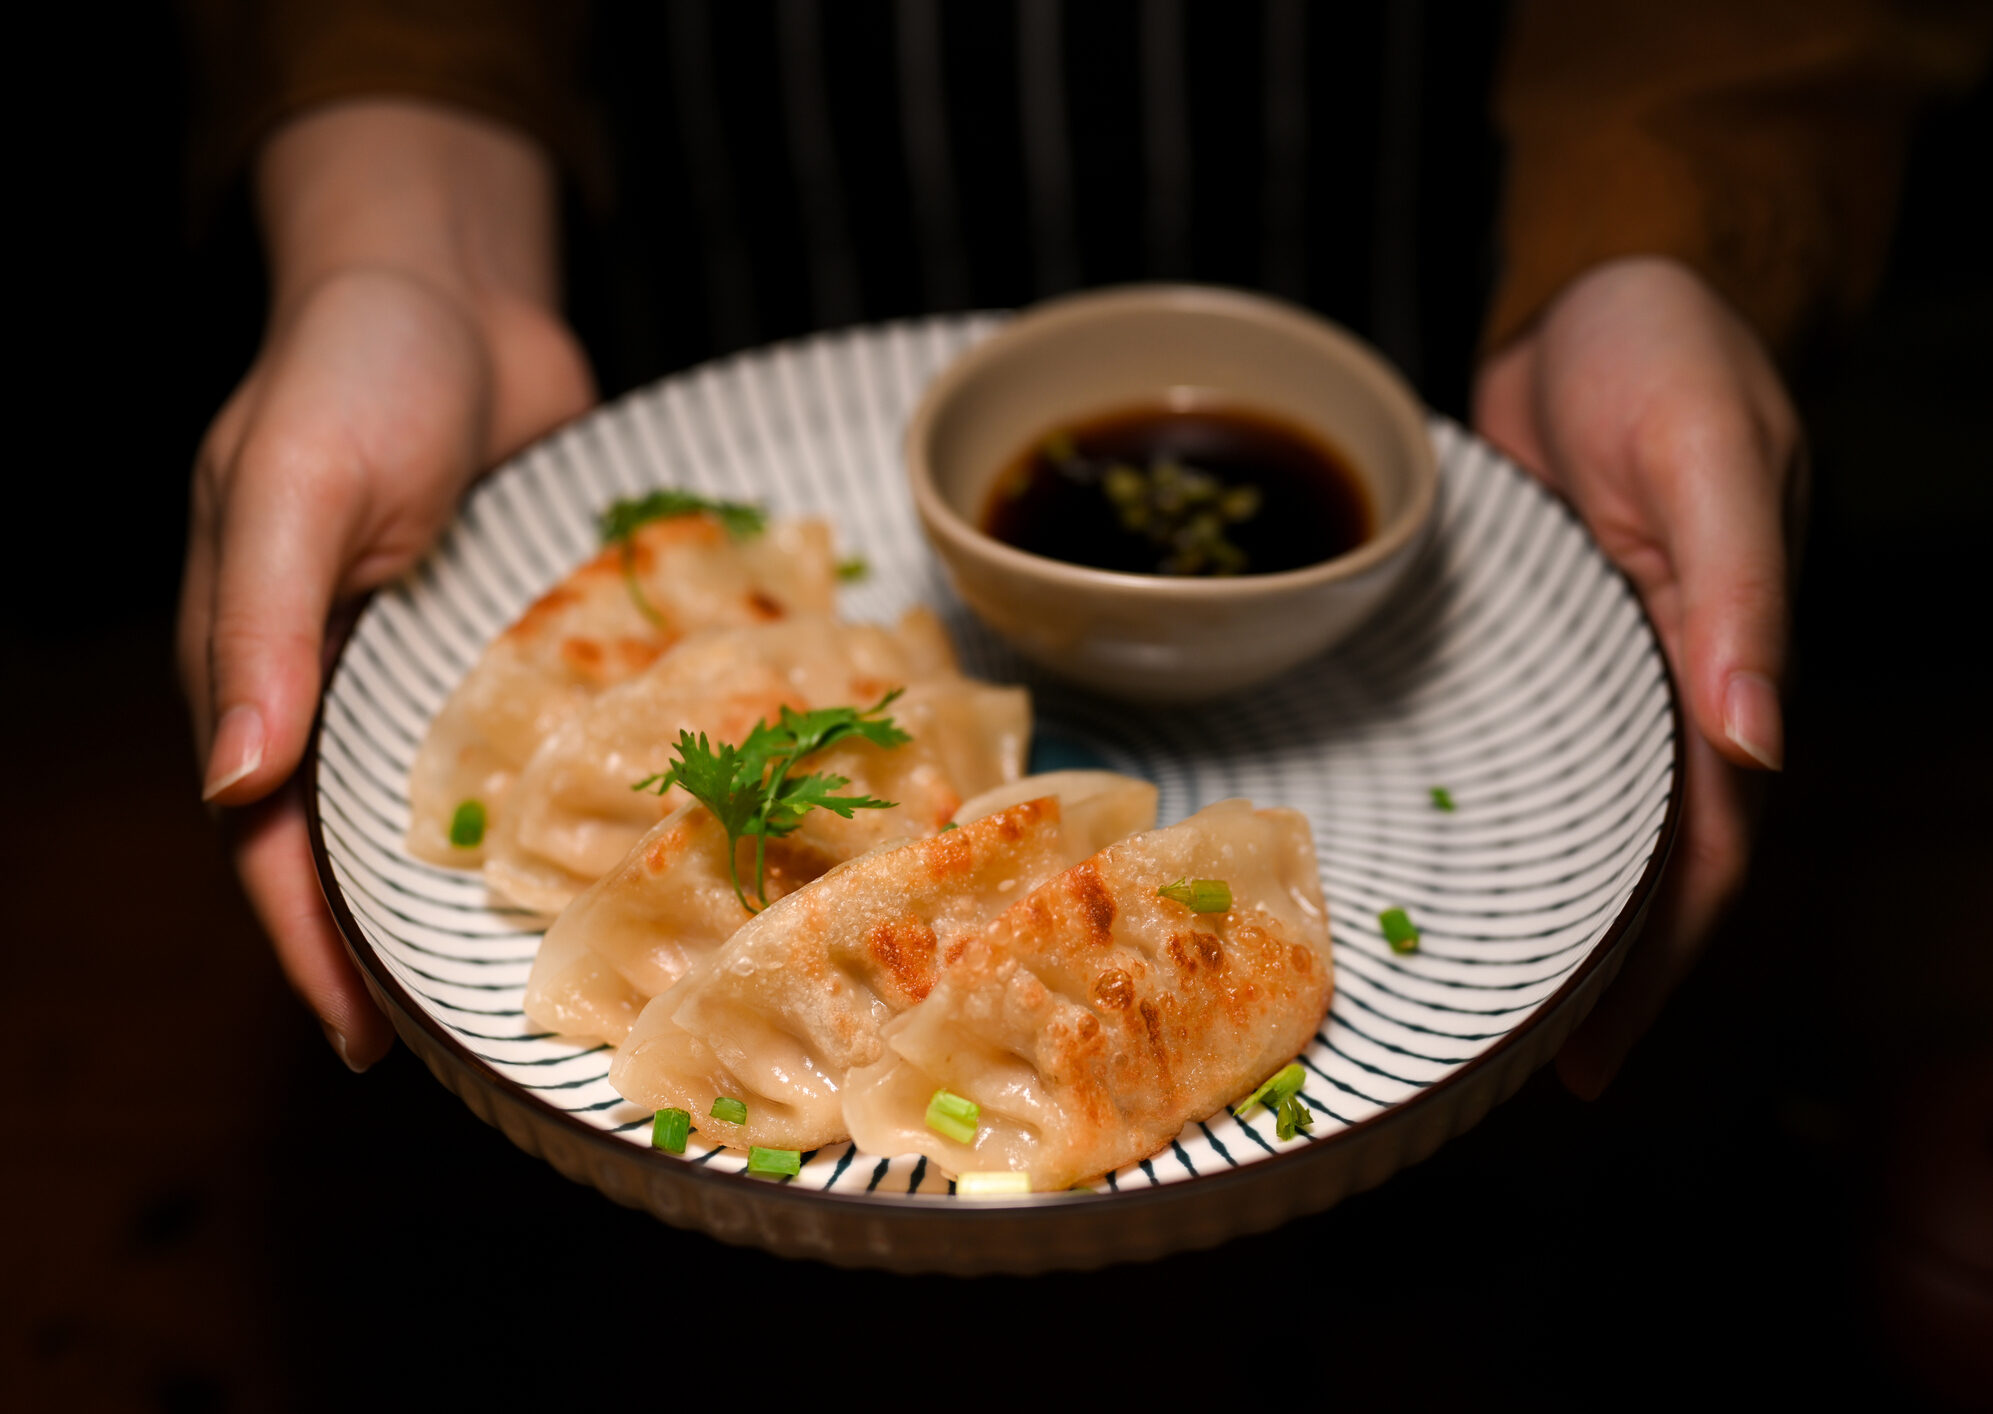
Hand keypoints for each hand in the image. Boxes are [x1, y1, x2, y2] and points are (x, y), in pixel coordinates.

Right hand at [178, 101, 595, 1069]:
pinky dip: (568, 791)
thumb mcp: (292, 487)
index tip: (363, 1042)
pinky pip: (536, 735)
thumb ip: (261, 629)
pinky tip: (637, 843)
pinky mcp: (512, 638)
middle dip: (407, 944)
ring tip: (566, 971)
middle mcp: (344, 685)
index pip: (268, 843)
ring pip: (454, 806)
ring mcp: (432, 667)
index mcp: (259, 666)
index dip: (310, 947)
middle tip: (481, 1037)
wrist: (454, 285)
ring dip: (495, 885)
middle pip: (363, 847)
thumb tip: (234, 786)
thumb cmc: (354, 367)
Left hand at [1473, 256, 1800, 1096]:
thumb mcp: (1708, 456)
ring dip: (1516, 908)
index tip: (1590, 1062)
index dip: (1655, 966)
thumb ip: (1736, 593)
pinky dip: (1468, 811)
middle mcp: (1656, 695)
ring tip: (1439, 997)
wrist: (1605, 289)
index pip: (1700, 854)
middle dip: (1577, 971)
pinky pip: (1500, 748)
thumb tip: (1760, 741)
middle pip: (1623, 865)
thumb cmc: (1673, 355)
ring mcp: (1584, 676)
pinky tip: (1410, 854)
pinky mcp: (1520, 645)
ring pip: (1558, 821)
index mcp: (1720, 675)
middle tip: (1493, 1065)